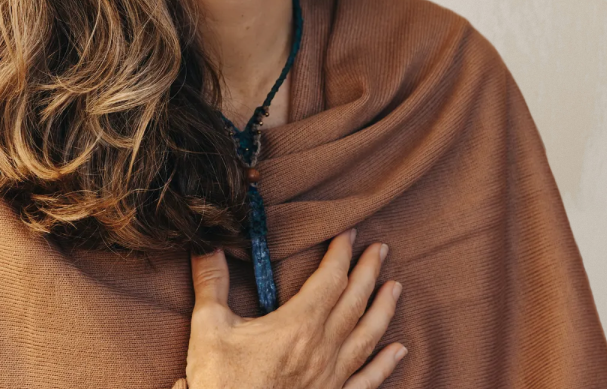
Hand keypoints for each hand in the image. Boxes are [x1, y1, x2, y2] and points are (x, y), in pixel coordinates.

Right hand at [184, 229, 405, 388]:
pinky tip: (400, 351)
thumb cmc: (221, 383)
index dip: (341, 254)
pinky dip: (385, 365)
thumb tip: (206, 243)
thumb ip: (210, 282)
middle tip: (380, 249)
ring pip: (367, 337)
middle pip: (354, 302)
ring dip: (383, 309)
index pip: (329, 279)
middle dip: (368, 272)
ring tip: (396, 287)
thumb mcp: (209, 328)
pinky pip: (367, 381)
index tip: (349, 232)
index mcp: (297, 326)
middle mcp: (322, 349)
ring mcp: (331, 378)